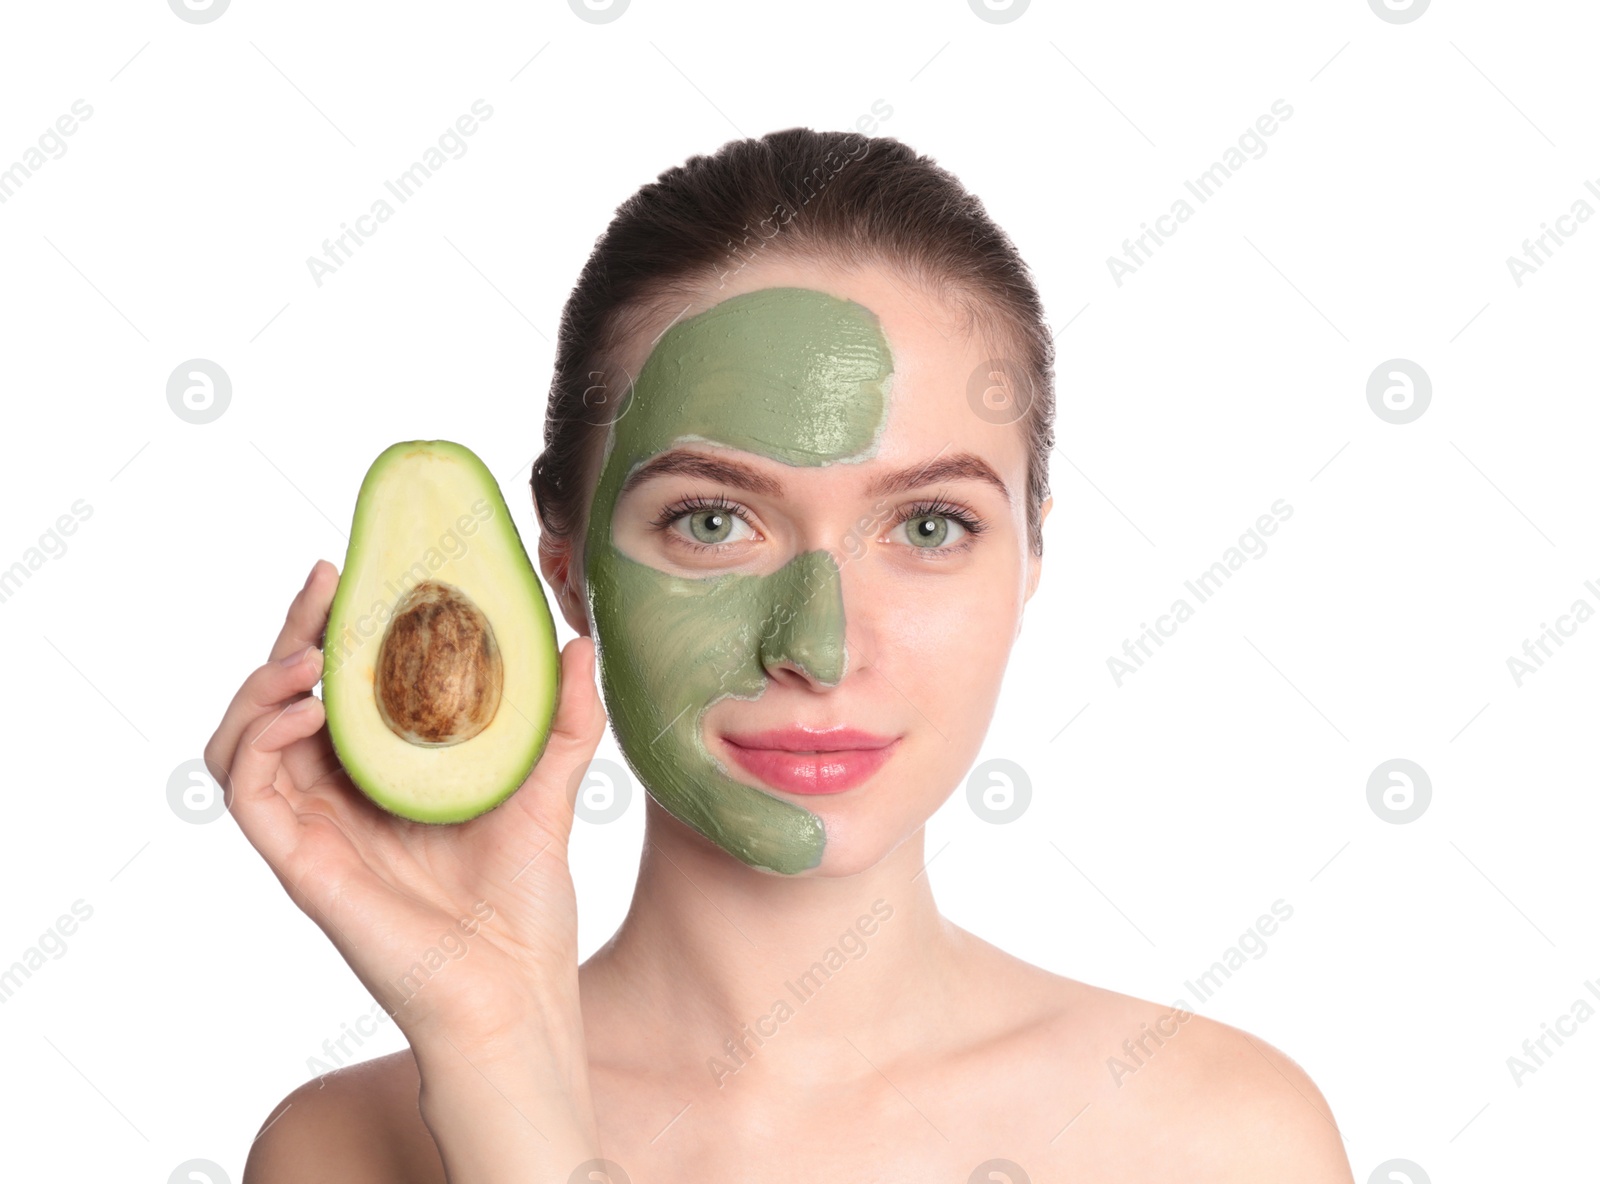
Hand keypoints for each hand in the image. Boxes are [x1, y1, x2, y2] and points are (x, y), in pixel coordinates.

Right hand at [205, 559, 606, 1061]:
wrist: (516, 987)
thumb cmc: (525, 903)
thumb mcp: (550, 785)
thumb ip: (564, 716)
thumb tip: (580, 641)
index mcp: (386, 775)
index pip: (340, 687)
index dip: (334, 628)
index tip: (353, 571)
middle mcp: (339, 797)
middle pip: (284, 699)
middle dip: (295, 633)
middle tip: (326, 582)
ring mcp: (313, 828)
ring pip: (244, 738)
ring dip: (262, 682)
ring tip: (310, 653)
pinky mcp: (299, 862)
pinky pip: (245, 790)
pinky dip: (259, 737)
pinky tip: (305, 709)